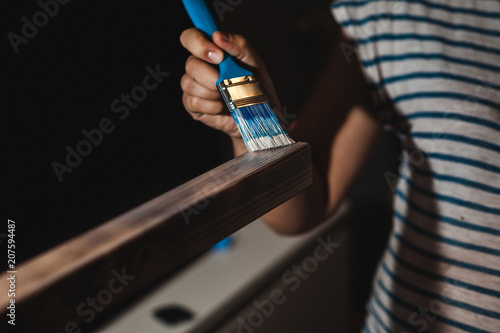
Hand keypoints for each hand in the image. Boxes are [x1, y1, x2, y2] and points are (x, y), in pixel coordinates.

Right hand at [179, 29, 280, 143]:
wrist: (260, 112)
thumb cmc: (255, 84)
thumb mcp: (252, 61)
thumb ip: (238, 45)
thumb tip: (218, 36)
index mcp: (210, 51)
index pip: (190, 38)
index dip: (198, 44)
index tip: (219, 55)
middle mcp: (198, 66)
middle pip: (190, 64)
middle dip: (211, 76)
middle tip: (228, 82)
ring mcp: (193, 86)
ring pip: (189, 84)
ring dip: (212, 92)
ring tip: (227, 95)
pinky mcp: (193, 105)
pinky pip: (194, 102)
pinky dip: (212, 106)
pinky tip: (222, 106)